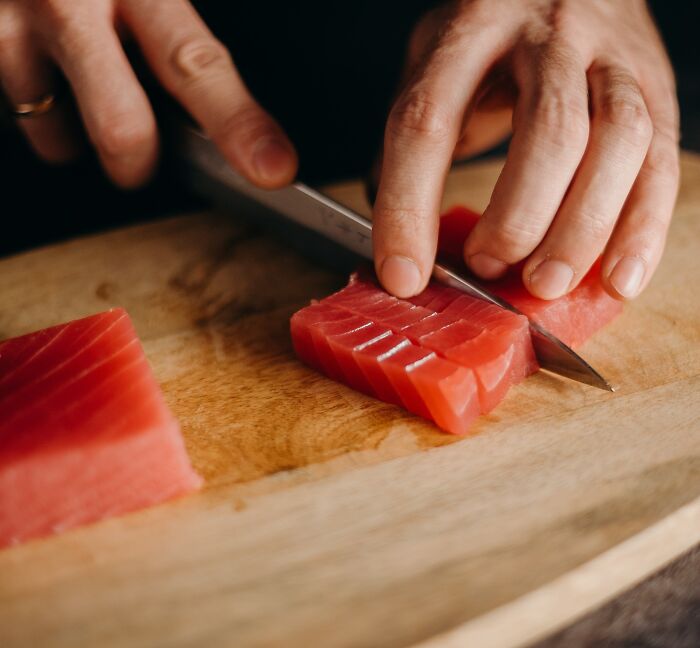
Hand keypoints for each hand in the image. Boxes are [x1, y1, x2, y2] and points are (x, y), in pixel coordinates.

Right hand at [0, 0, 296, 187]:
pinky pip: (19, 114)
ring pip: (59, 139)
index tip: (273, 167)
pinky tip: (44, 71)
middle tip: (142, 150)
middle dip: (138, 164)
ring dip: (77, 133)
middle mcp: (69, 5)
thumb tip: (231, 118)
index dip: (238, 124)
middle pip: (123, 130)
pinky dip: (41, 110)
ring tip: (79, 84)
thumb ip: (174, 34)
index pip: (198, 66)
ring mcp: (10, 27)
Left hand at [372, 0, 678, 300]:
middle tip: (489, 269)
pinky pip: (662, 163)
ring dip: (582, 229)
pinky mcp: (656, 88)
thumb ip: (412, 142)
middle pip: (548, 131)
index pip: (429, 121)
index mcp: (471, 29)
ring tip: (544, 285)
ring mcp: (613, 58)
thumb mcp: (435, 68)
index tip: (403, 275)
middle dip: (518, 219)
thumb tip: (399, 239)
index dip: (410, 206)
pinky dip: (642, 230)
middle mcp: (550, 35)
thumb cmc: (489, 40)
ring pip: (618, 142)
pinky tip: (617, 279)